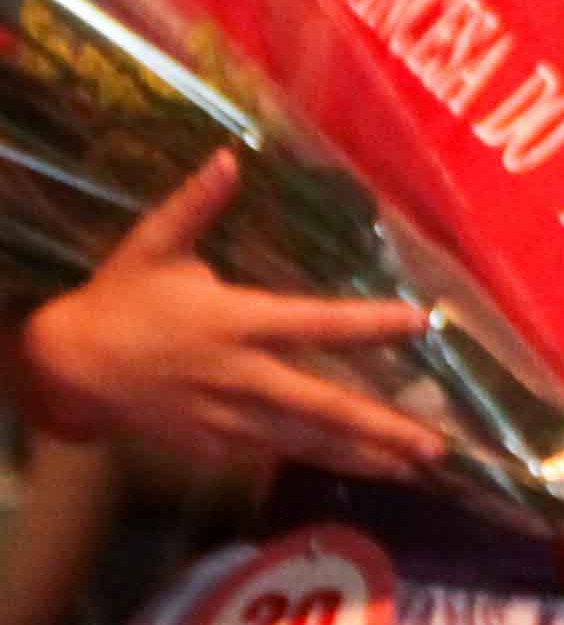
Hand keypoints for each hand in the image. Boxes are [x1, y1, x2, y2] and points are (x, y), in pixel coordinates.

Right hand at [13, 155, 444, 481]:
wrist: (66, 371)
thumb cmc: (119, 300)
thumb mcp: (152, 246)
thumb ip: (195, 205)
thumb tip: (230, 156)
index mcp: (235, 323)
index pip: (316, 324)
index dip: (370, 324)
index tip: (422, 323)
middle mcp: (240, 378)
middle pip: (322, 406)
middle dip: (381, 427)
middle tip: (436, 446)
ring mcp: (227, 420)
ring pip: (305, 441)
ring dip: (362, 455)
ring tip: (417, 468)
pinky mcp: (213, 446)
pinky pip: (274, 453)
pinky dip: (318, 459)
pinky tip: (363, 466)